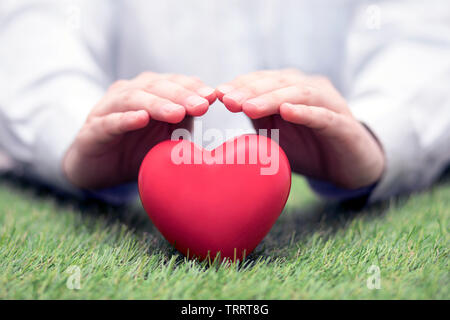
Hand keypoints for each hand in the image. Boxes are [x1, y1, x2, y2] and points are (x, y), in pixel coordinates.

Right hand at [63, 72, 215, 188]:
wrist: (100, 169)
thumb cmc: (137, 148)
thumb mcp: (166, 135)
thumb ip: (184, 121)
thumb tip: (210, 104)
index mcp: (148, 91)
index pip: (172, 82)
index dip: (192, 87)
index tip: (212, 96)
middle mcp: (128, 93)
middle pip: (155, 86)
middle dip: (181, 95)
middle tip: (202, 105)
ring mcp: (107, 109)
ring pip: (133, 99)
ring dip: (157, 104)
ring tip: (177, 113)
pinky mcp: (93, 130)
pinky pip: (109, 122)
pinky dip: (125, 119)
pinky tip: (141, 119)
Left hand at [217, 69, 384, 188]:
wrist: (348, 167)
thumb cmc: (308, 149)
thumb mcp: (277, 135)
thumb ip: (258, 121)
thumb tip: (224, 115)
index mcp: (291, 90)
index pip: (263, 81)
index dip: (241, 85)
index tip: (217, 94)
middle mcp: (310, 89)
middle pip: (278, 82)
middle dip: (251, 90)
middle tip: (228, 100)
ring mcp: (329, 104)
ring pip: (299, 93)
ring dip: (272, 98)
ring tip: (249, 107)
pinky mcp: (343, 124)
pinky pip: (323, 115)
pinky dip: (305, 112)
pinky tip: (287, 111)